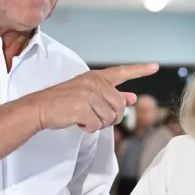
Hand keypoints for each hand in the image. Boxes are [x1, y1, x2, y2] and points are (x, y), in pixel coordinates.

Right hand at [30, 63, 158, 131]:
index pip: (122, 72)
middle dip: (110, 118)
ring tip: (83, 117)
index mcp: (96, 77)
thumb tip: (132, 98)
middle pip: (120, 106)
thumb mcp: (88, 94)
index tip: (155, 66)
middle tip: (94, 117)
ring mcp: (88, 94)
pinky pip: (97, 125)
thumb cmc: (63, 102)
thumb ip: (111, 96)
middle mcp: (94, 83)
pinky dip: (89, 128)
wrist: (39, 107)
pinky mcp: (82, 106)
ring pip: (110, 118)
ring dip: (98, 124)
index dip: (140, 70)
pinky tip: (78, 122)